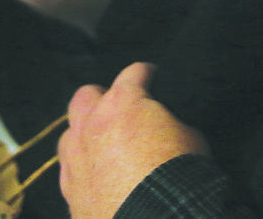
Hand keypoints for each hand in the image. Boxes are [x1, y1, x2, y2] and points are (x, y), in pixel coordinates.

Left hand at [59, 63, 209, 218]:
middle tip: (124, 111)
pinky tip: (102, 177)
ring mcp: (75, 158)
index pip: (135, 72)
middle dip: (104, 98)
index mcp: (123, 102)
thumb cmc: (176, 178)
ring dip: (88, 134)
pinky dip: (85, 168)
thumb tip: (167, 126)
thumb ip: (172, 122)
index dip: (149, 74)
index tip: (155, 78)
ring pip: (71, 132)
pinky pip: (71, 169)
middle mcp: (91, 124)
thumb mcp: (192, 136)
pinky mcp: (69, 190)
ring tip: (109, 146)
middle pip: (87, 95)